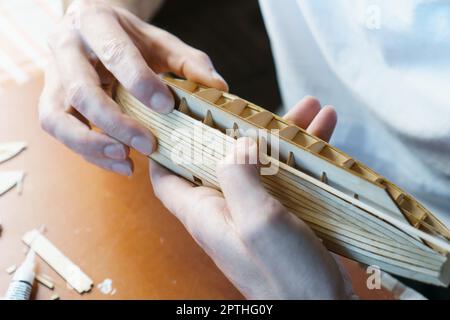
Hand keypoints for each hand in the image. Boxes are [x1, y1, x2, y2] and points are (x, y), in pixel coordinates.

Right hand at [39, 0, 226, 174]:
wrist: (94, 32)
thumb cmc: (130, 39)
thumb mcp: (161, 42)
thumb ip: (189, 62)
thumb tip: (219, 86)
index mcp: (95, 23)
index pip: (114, 54)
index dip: (139, 82)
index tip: (166, 106)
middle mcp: (66, 48)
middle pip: (81, 91)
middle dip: (116, 123)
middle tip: (149, 144)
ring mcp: (53, 77)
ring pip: (57, 117)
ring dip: (91, 144)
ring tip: (126, 160)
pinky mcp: (50, 101)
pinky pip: (60, 132)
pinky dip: (89, 153)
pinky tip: (121, 163)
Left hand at [150, 97, 350, 298]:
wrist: (322, 309)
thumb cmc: (286, 275)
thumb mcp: (258, 222)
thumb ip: (240, 178)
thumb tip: (237, 143)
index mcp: (205, 213)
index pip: (166, 177)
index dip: (165, 147)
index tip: (178, 117)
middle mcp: (225, 211)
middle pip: (221, 159)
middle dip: (241, 128)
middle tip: (259, 104)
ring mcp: (254, 214)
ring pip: (261, 163)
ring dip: (284, 138)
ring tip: (312, 111)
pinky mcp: (281, 218)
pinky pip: (287, 178)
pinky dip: (303, 157)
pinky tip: (326, 134)